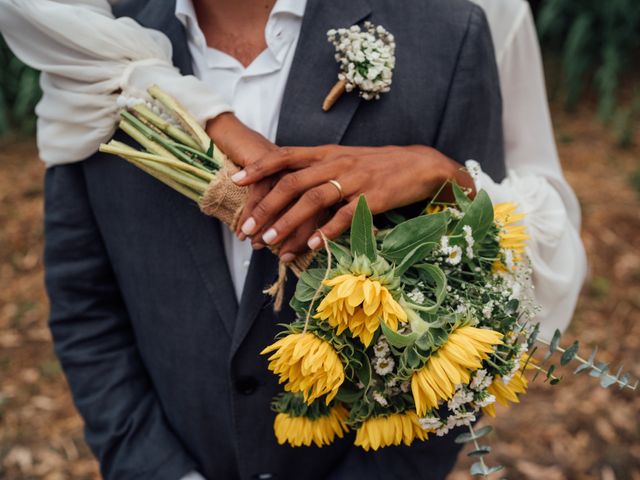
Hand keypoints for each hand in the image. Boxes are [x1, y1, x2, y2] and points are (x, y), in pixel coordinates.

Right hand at [206, 114, 325, 257]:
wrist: (241, 140)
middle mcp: (307, 169)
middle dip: (293, 234)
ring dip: (270, 225)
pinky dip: (251, 210)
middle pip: (308, 205)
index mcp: (318, 178)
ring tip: (256, 244)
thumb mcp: (279, 195)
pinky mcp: (267, 157)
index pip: (320, 211)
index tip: (293, 256)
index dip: (306, 236)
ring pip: (284, 198)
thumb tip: (287, 246)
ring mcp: (288, 161)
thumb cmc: (262, 173)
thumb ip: (287, 215)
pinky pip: (261, 188)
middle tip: (282, 256)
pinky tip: (243, 227)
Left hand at [232, 145, 474, 249]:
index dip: (260, 168)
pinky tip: (313, 246)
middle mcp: (336, 163)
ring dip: (288, 223)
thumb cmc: (377, 166)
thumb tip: (286, 184)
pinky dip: (328, 231)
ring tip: (270, 242)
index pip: (286, 155)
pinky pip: (346, 215)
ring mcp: (355, 179)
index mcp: (326, 153)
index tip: (236, 181)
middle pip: (293, 183)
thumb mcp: (344, 160)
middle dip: (266, 207)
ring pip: (314, 200)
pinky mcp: (374, 197)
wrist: (420, 164)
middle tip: (248, 230)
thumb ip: (317, 169)